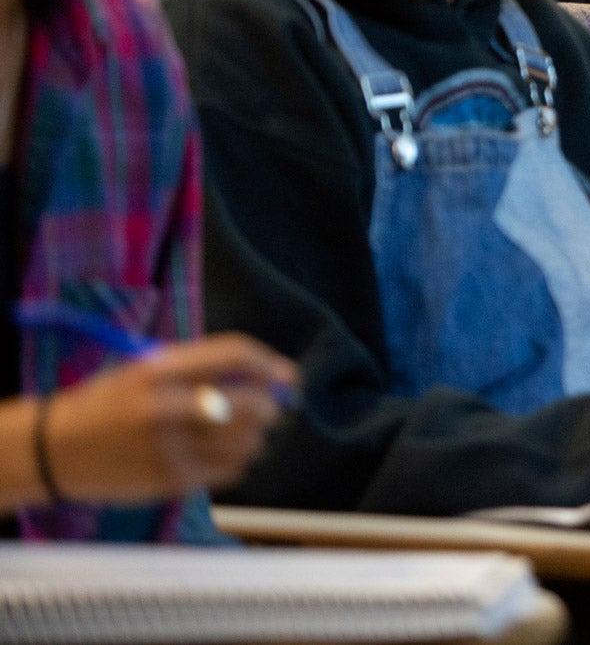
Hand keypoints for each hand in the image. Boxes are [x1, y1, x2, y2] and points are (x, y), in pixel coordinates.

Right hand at [41, 335, 296, 504]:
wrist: (53, 449)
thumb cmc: (108, 404)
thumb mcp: (145, 371)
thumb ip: (201, 369)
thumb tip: (268, 376)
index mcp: (159, 371)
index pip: (235, 356)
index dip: (270, 364)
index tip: (287, 376)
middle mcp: (165, 408)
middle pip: (252, 403)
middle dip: (271, 406)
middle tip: (269, 410)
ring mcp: (167, 448)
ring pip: (247, 442)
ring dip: (255, 437)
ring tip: (240, 435)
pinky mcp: (168, 482)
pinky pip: (229, 470)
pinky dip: (236, 462)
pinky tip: (219, 456)